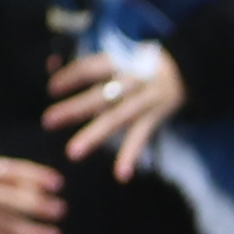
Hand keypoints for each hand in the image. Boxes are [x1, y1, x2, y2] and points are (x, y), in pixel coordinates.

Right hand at [0, 151, 65, 233]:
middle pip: (4, 198)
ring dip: (32, 233)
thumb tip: (54, 186)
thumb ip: (27, 180)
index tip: (59, 184)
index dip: (35, 176)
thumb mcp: (7, 176)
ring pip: (3, 225)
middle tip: (59, 209)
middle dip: (34, 205)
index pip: (10, 171)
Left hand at [43, 44, 187, 178]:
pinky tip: (121, 175)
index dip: (70, 77)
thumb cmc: (141, 64)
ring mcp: (145, 101)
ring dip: (94, 136)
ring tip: (73, 153)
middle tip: (48, 121)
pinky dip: (131, 156)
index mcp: (120, 62)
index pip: (91, 68)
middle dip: (74, 109)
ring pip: (117, 119)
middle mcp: (132, 81)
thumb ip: (89, 67)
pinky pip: (141, 138)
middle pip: (100, 96)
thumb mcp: (119, 57)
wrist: (186, 69)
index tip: (51, 89)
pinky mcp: (156, 117)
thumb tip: (52, 64)